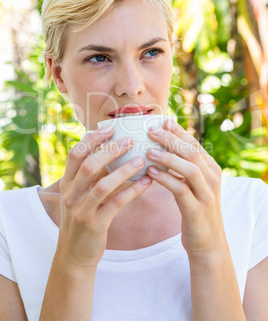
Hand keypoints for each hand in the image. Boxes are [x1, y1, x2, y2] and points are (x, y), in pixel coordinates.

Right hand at [57, 127, 152, 269]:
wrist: (74, 254)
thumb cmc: (82, 218)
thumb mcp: (79, 195)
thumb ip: (91, 176)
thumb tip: (111, 152)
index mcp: (67, 184)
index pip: (75, 154)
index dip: (92, 139)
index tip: (110, 129)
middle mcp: (71, 195)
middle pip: (89, 165)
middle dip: (110, 150)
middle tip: (130, 140)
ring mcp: (81, 210)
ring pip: (103, 184)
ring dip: (124, 170)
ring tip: (142, 159)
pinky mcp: (94, 225)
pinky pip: (116, 204)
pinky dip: (132, 191)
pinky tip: (146, 182)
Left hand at [146, 119, 224, 257]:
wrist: (208, 243)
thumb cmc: (194, 209)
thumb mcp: (193, 185)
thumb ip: (182, 167)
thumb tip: (160, 148)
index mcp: (211, 169)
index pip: (194, 144)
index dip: (178, 131)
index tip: (162, 121)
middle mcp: (212, 178)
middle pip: (192, 152)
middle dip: (171, 139)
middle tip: (151, 130)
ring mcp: (206, 194)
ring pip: (189, 168)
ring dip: (168, 158)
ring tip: (148, 150)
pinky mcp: (197, 210)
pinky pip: (181, 190)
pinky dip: (166, 179)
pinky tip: (151, 173)